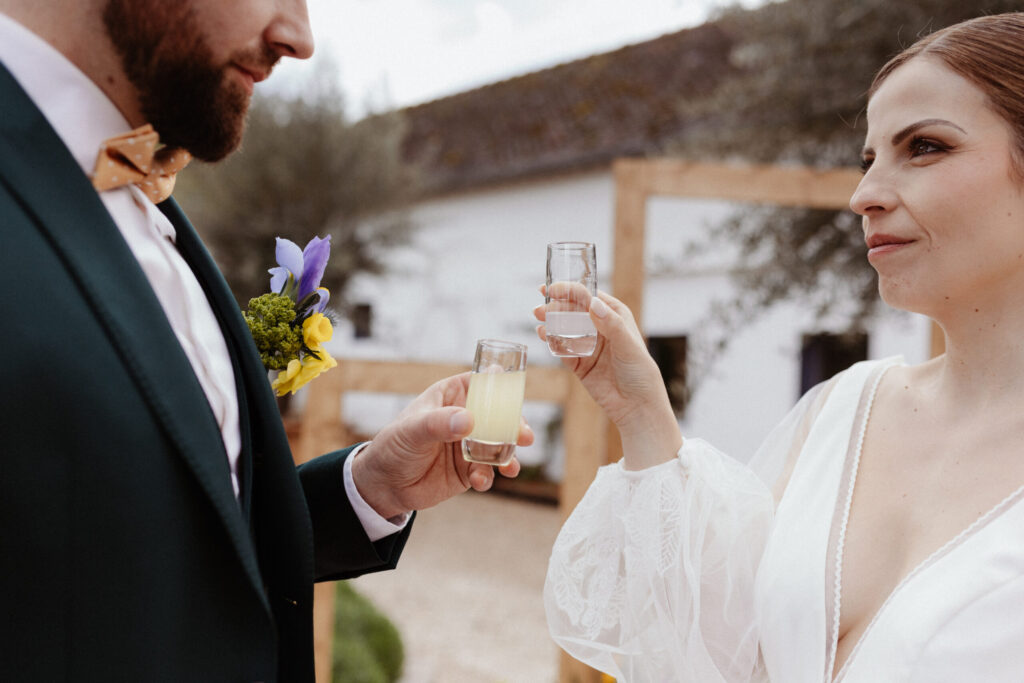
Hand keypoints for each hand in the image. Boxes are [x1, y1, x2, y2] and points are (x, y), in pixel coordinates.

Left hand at [351, 373, 533, 518]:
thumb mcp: (412, 430)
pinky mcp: (469, 469)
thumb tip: (468, 421)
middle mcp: (465, 417)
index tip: (516, 394)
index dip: (502, 385)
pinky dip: (489, 477)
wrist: (384, 486)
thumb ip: (439, 423)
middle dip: (516, 426)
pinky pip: (488, 471)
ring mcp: (470, 444)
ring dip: (509, 455)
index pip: (482, 383)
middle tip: (525, 436)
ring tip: (510, 467)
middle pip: (500, 416)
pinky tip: (479, 481)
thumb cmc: (393, 446)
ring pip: (500, 445)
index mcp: (451, 396)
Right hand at [535, 287, 680, 468]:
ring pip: (564, 328)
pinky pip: (561, 349)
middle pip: (573, 310)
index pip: (589, 297)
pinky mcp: (578, 363)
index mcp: (614, 315)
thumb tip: (592, 303)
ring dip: (550, 321)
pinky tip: (543, 334)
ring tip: (539, 317)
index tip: (554, 288)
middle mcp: (599, 327)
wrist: (636, 406)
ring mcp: (587, 345)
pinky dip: (551, 341)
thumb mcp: (628, 345)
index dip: (570, 290)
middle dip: (556, 305)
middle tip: (541, 306)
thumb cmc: (639, 372)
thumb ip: (611, 324)